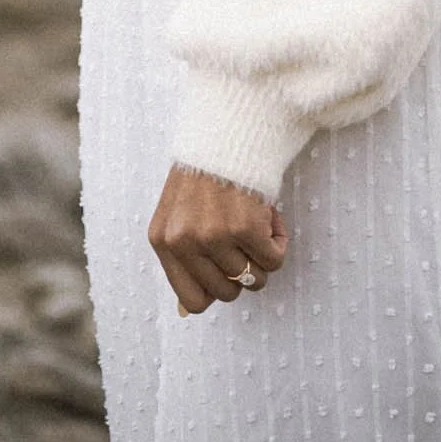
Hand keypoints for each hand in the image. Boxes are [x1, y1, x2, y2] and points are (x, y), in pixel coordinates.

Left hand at [148, 164, 288, 313]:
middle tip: (243, 237)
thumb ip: (182, 259)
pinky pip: (274, 260)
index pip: (192, 301)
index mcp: (162, 240)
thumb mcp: (178, 214)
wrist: (227, 129)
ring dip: (262, 254)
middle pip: (227, 294)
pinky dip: (279, 241)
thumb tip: (186, 312)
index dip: (216, 287)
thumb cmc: (205, 173)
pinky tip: (269, 215)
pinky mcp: (244, 227)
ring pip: (253, 279)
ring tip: (255, 220)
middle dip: (243, 270)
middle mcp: (183, 242)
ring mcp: (213, 236)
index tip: (225, 264)